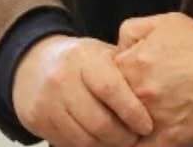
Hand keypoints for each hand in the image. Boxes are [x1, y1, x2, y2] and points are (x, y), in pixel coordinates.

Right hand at [13, 35, 154, 146]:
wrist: (34, 63)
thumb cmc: (81, 61)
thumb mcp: (102, 54)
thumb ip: (126, 70)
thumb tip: (158, 92)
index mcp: (84, 59)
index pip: (110, 89)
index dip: (132, 111)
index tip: (147, 125)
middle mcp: (62, 79)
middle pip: (98, 121)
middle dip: (123, 137)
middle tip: (137, 139)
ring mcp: (47, 102)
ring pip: (84, 139)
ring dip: (108, 146)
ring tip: (122, 142)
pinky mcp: (37, 120)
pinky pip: (69, 144)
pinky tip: (101, 142)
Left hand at [114, 13, 192, 146]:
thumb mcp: (167, 22)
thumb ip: (133, 30)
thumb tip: (117, 48)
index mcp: (132, 64)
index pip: (102, 78)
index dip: (111, 80)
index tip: (120, 83)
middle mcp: (137, 93)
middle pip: (110, 105)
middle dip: (116, 105)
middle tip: (128, 103)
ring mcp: (151, 120)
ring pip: (121, 131)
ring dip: (124, 128)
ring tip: (134, 123)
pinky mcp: (168, 141)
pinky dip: (135, 145)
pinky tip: (140, 139)